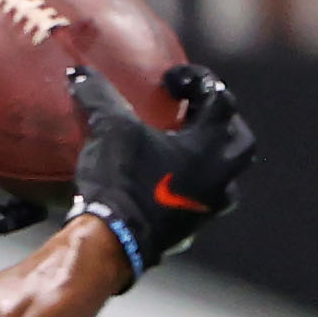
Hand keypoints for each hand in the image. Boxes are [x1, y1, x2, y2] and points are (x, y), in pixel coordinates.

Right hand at [69, 62, 255, 275]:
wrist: (115, 243)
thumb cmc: (123, 181)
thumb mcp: (110, 131)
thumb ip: (100, 97)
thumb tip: (79, 73)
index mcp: (210, 143)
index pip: (218, 97)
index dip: (196, 80)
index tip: (172, 79)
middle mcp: (220, 174)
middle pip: (239, 140)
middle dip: (222, 123)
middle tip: (195, 116)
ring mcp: (208, 206)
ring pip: (225, 179)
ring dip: (212, 164)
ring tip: (186, 156)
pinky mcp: (189, 231)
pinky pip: (199, 207)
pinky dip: (189, 194)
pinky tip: (168, 192)